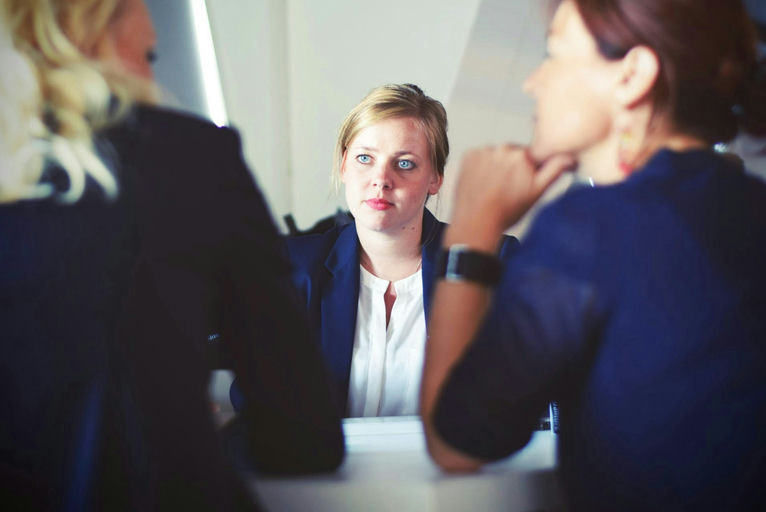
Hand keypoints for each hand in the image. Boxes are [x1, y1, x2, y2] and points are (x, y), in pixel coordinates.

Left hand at [450, 145, 573, 240]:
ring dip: (497, 166)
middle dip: (513, 167)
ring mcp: (483, 151)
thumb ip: (555, 170)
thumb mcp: (537, 192)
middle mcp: (503, 149)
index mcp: (523, 155)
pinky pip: (480, 156)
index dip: (530, 169)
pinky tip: (483, 182)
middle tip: (508, 188)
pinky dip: (481, 166)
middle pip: (513, 153)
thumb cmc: (506, 211)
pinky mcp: (469, 155)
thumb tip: (570, 157)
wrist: (476, 222)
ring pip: (496, 155)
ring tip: (494, 187)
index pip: (532, 155)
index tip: (524, 181)